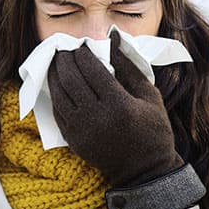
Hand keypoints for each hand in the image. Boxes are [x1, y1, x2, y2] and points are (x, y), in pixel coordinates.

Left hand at [47, 31, 183, 187]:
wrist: (144, 171)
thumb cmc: (153, 130)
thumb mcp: (150, 95)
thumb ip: (128, 65)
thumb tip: (112, 38)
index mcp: (119, 105)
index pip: (92, 69)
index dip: (83, 53)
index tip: (82, 44)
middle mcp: (97, 117)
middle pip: (71, 79)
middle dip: (65, 59)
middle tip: (65, 49)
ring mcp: (81, 130)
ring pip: (59, 94)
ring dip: (55, 74)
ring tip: (57, 61)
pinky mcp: (73, 139)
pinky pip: (57, 110)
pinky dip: (55, 93)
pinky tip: (57, 82)